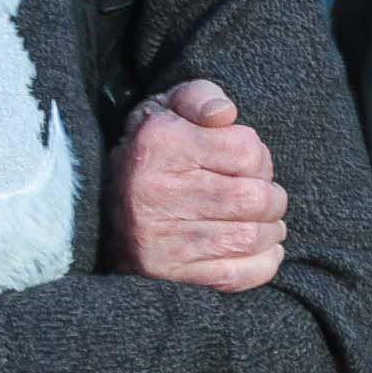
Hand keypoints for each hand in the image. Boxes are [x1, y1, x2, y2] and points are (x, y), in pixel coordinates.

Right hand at [119, 79, 288, 290]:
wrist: (99, 204)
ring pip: (250, 237)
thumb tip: (225, 114)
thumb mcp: (167, 108)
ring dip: (271, 229)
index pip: (247, 152)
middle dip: (272, 195)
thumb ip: (201, 97)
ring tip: (265, 220)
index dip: (259, 156)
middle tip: (263, 194)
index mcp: (160, 145)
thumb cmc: (152, 150)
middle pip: (254, 198)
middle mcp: (157, 193)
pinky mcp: (171, 274)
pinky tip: (262, 248)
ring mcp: (163, 240)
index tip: (248, 162)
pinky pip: (237, 275)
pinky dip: (263, 263)